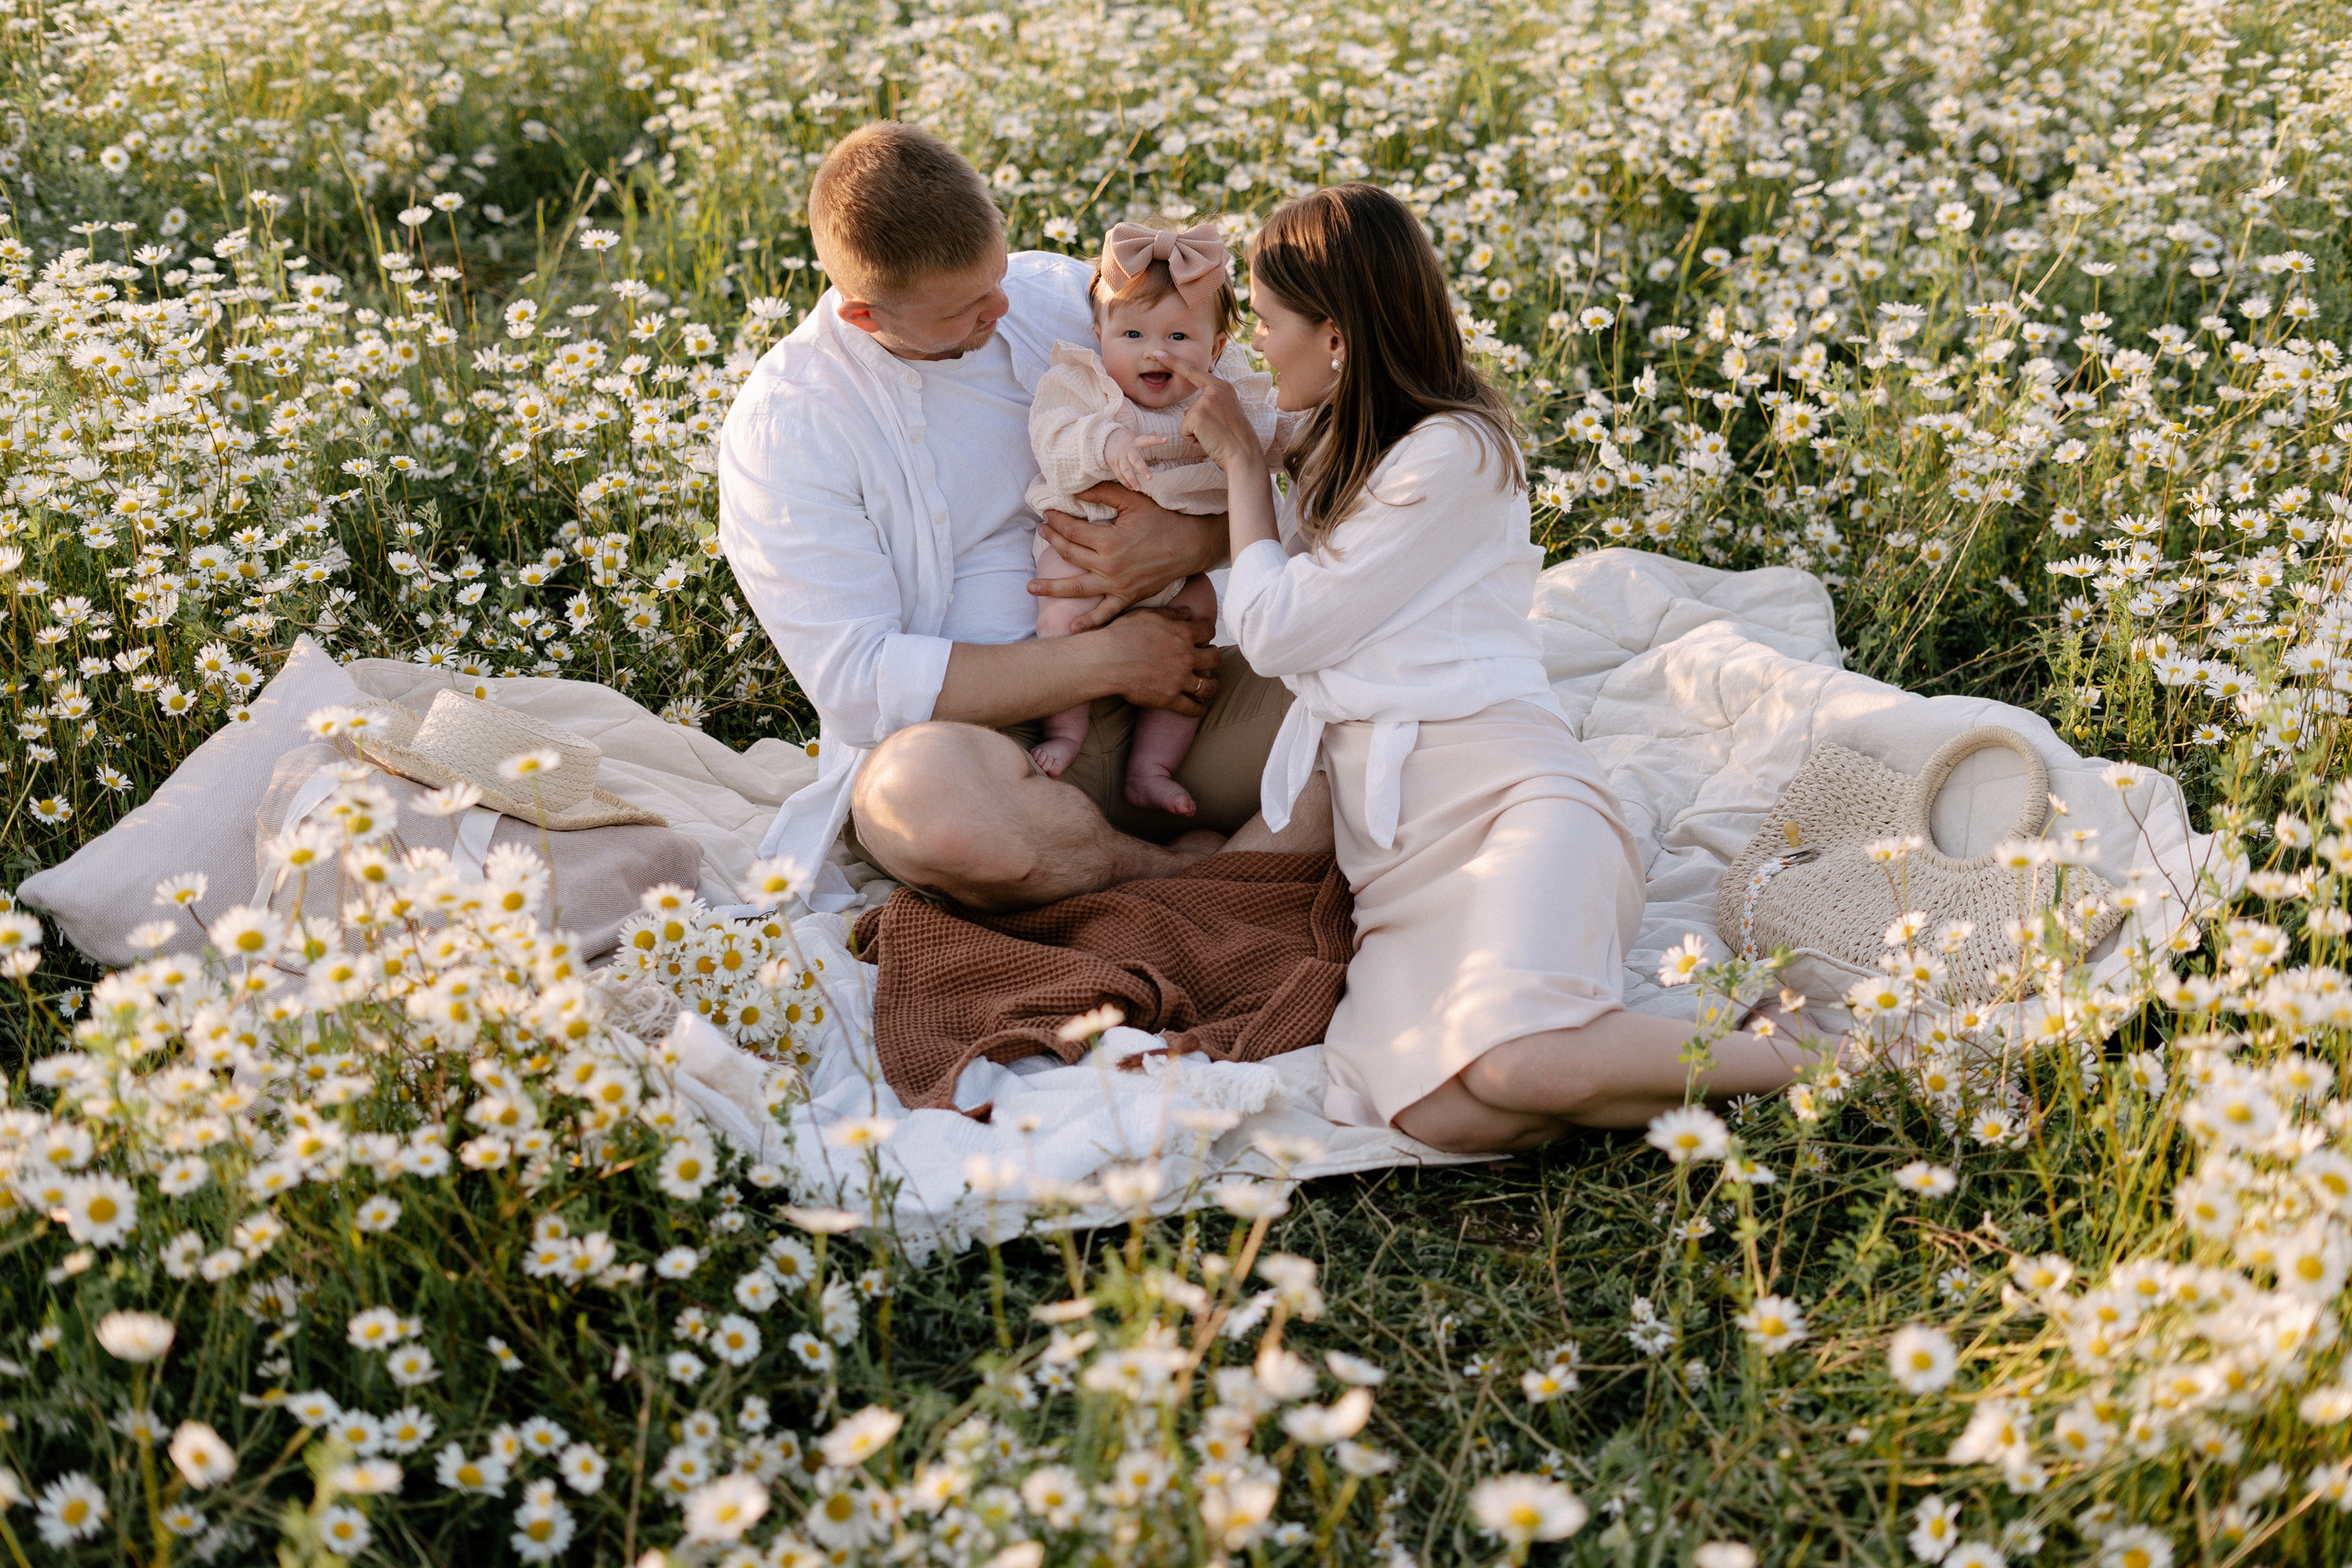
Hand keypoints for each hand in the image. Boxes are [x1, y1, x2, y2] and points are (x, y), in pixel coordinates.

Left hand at [1031, 489, 1222, 632]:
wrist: (1191, 545)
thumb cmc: (1164, 520)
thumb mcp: (1133, 501)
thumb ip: (1103, 493)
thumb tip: (1075, 490)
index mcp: (1109, 542)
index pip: (1071, 531)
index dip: (1056, 520)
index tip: (1047, 513)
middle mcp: (1109, 567)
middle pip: (1069, 555)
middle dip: (1051, 541)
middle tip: (1042, 531)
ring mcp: (1117, 586)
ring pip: (1076, 588)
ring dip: (1052, 588)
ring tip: (1031, 587)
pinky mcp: (1128, 598)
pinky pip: (1105, 614)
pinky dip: (1089, 623)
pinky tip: (1072, 629)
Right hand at [1094, 605, 1220, 714]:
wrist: (1106, 659)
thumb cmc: (1122, 634)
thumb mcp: (1147, 615)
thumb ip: (1171, 614)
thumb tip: (1188, 612)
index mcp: (1183, 634)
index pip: (1208, 631)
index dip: (1208, 633)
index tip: (1205, 637)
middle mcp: (1186, 657)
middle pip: (1214, 658)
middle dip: (1213, 657)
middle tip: (1209, 658)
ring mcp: (1180, 679)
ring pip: (1208, 686)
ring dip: (1212, 686)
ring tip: (1210, 686)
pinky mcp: (1169, 698)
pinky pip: (1191, 707)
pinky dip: (1198, 709)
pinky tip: (1200, 708)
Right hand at [1103, 427, 1161, 491]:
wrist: (1105, 439)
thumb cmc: (1126, 439)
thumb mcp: (1135, 436)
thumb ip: (1146, 437)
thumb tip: (1155, 432)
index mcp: (1136, 442)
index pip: (1147, 439)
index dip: (1156, 439)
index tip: (1166, 439)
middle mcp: (1128, 450)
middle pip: (1135, 460)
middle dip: (1142, 469)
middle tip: (1150, 478)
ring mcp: (1120, 458)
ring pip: (1126, 470)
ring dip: (1132, 480)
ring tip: (1139, 489)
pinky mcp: (1114, 464)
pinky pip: (1119, 475)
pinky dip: (1125, 482)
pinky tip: (1132, 488)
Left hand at [1144, 352, 1257, 471]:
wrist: (1244, 454)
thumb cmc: (1235, 440)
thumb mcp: (1223, 416)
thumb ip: (1205, 408)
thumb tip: (1185, 411)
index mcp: (1223, 387)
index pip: (1193, 372)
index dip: (1173, 361)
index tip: (1158, 352)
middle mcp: (1215, 389)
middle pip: (1190, 409)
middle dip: (1198, 426)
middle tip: (1219, 434)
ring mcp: (1206, 401)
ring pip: (1186, 420)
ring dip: (1196, 433)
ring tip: (1215, 438)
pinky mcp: (1197, 415)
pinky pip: (1183, 431)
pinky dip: (1192, 440)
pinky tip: (1208, 441)